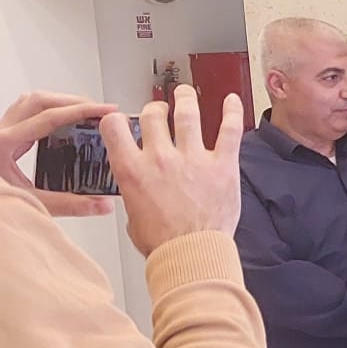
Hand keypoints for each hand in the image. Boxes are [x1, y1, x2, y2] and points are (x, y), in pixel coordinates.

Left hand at [0, 91, 118, 216]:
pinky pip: (25, 114)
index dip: (82, 111)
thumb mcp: (29, 203)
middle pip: (40, 100)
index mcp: (3, 143)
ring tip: (83, 114)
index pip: (49, 116)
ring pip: (30, 102)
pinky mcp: (1, 138)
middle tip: (100, 112)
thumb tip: (101, 204)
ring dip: (59, 103)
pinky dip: (47, 113)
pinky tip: (61, 126)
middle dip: (74, 102)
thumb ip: (68, 205)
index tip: (106, 111)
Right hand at [103, 86, 244, 255]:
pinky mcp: (222, 165)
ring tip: (185, 93)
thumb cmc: (164, 243)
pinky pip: (229, 130)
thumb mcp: (133, 213)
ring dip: (186, 99)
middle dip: (155, 107)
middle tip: (160, 107)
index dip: (116, 118)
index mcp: (133, 170)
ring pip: (188, 114)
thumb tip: (140, 186)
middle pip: (153, 116)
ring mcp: (193, 159)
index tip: (123, 117)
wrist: (192, 255)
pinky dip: (232, 111)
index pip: (114, 127)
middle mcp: (160, 159)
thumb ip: (135, 190)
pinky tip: (232, 100)